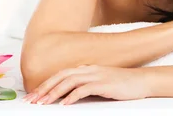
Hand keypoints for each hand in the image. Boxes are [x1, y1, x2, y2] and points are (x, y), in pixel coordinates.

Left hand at [22, 65, 150, 105]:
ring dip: (54, 93)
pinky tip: (64, 104)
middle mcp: (88, 69)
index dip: (46, 84)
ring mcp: (96, 75)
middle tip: (31, 100)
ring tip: (43, 103)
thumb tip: (68, 96)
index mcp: (86, 69)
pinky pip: (83, 89)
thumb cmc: (121, 85)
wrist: (141, 81)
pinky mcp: (103, 83)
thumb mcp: (100, 83)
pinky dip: (72, 96)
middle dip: (44, 88)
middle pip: (61, 76)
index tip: (33, 95)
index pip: (61, 75)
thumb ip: (85, 86)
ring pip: (69, 82)